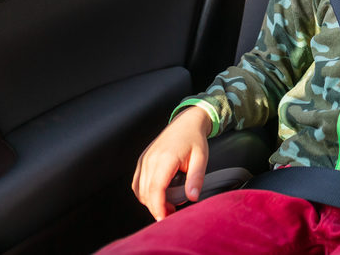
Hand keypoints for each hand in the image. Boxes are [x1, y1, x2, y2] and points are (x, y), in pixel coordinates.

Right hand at [131, 106, 212, 220]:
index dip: (158, 207)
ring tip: (167, 204)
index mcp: (165, 158)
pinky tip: (158, 195)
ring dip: (151, 201)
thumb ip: (196, 178)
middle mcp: (151, 159)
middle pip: (146, 193)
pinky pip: (137, 183)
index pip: (156, 189)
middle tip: (172, 213)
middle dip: (157, 208)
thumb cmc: (194, 139)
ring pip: (140, 190)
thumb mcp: (201, 157)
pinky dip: (145, 193)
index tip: (165, 218)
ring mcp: (144, 159)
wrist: (186, 122)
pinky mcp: (142, 160)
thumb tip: (193, 196)